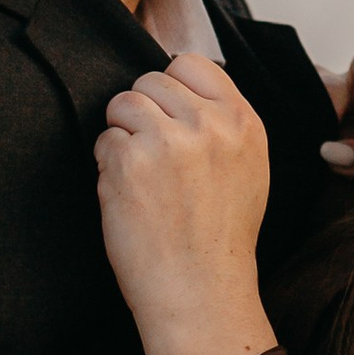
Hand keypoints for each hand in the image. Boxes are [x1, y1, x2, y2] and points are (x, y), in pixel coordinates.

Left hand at [95, 50, 277, 354]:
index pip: (192, 63)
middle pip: (151, 80)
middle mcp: (210, 124)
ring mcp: (169, 139)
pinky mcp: (130, 160)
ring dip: (122, 135)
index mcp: (244, 122)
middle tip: (152, 156)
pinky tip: (130, 196)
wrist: (201, 291)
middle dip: (142, 112)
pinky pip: (104, 139)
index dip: (170, 86)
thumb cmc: (220, 240)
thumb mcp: (248, 170)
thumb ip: (224, 125)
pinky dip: (107, 166)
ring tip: (140, 176)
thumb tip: (185, 89)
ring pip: (123, 103)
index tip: (167, 114)